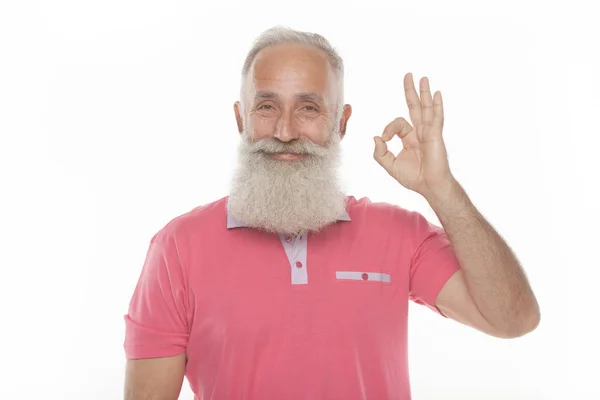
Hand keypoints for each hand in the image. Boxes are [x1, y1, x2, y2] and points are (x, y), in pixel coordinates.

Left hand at [373, 73, 454, 199]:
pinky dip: (437, 105)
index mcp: (409, 138)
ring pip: (425, 108)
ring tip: (423, 78)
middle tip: (408, 75)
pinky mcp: (435, 135)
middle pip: (415, 107)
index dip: (388, 128)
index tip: (384, 139)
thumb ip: (380, 153)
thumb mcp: (390, 165)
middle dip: (410, 91)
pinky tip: (437, 93)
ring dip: (424, 92)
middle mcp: (419, 132)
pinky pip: (436, 117)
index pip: (397, 124)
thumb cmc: (413, 177)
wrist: (429, 185)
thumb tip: (376, 137)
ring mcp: (429, 132)